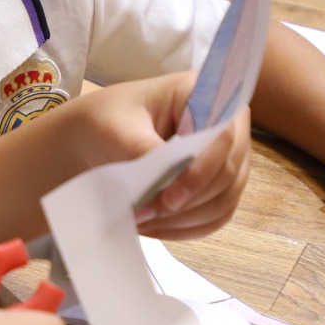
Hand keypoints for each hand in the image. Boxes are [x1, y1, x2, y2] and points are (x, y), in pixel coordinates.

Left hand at [61, 74, 251, 239]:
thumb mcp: (117, 129)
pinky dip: (186, 228)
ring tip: (143, 221)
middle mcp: (227, 127)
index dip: (200, 171)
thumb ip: (144, 150)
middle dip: (186, 201)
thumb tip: (167, 183)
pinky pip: (214, 217)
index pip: (222, 137)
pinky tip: (155, 228)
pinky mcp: (217, 187)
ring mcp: (227, 160)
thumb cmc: (108, 119)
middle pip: (227, 174)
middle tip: (144, 214)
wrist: (97, 135)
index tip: (168, 198)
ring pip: (223, 201)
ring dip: (184, 219)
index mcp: (205, 95)